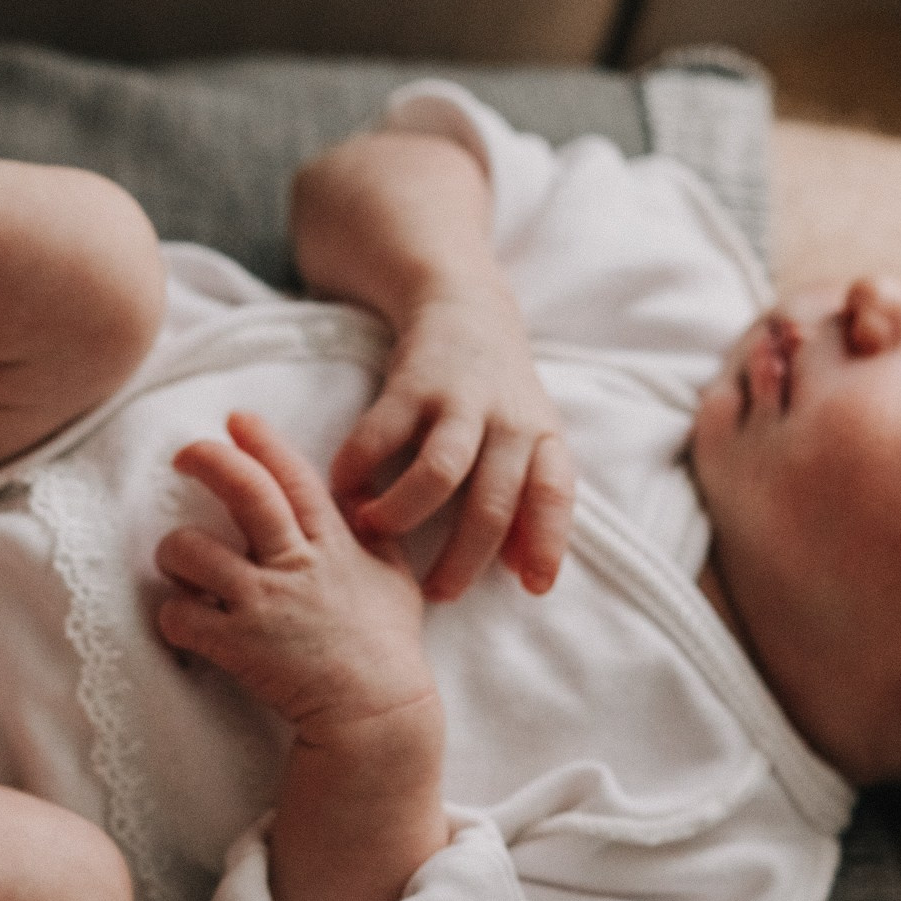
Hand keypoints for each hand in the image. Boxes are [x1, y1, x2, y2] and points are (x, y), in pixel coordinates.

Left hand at [157, 412, 435, 733]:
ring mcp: (264, 604)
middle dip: (208, 460)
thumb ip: (372, 533)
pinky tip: (182, 623)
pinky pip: (179, 615)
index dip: (263, 442)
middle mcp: (296, 565)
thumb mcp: (394, 578)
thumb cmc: (387, 650)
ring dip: (174, 552)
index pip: (295, 477)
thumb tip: (357, 492)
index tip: (237, 419)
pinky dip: (171, 616)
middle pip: (244, 491)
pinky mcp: (238, 644)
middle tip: (183, 454)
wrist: (377, 717)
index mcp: (333, 545)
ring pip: (192, 550)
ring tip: (179, 565)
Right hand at [332, 286, 574, 599]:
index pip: (555, 494)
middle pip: (492, 503)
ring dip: (404, 514)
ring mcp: (460, 401)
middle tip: (434, 593)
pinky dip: (356, 471)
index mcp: (542, 439)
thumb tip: (526, 574)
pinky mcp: (410, 384)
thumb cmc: (497, 395)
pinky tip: (345, 492)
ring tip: (374, 533)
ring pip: (440, 472)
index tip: (533, 588)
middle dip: (462, 559)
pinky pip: (379, 437)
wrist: (465, 307)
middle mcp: (508, 421)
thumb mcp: (528, 440)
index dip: (548, 542)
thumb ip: (528, 503)